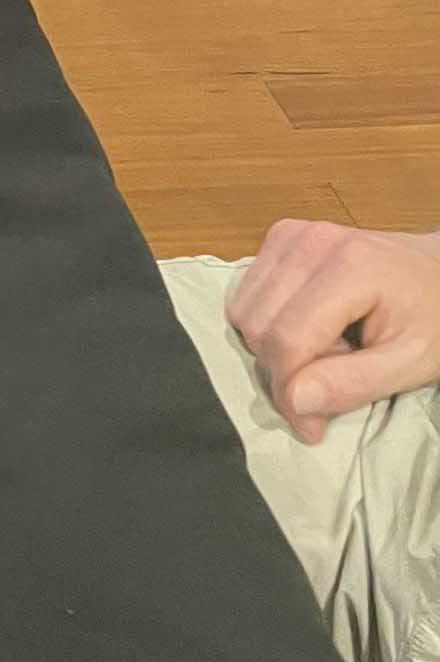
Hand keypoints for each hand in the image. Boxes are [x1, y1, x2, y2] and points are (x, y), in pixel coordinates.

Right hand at [228, 217, 439, 443]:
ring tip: (326, 348)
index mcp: (347, 267)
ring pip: (242, 313)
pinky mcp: (280, 237)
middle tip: (331, 378)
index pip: (286, 340)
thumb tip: (293, 400)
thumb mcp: (411, 363)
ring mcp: (290, 234)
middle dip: (286, 369)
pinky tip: (310, 325)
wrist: (439, 270)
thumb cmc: (432, 317)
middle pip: (258, 327)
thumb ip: (352, 384)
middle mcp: (308, 241)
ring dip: (275, 347)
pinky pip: (246, 295)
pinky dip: (268, 323)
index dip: (289, 392)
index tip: (313, 427)